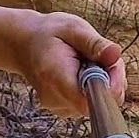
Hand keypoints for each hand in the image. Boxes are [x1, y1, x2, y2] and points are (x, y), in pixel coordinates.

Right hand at [12, 11, 126, 116]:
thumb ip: (94, 43)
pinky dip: (93, 87)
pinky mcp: (64, 110)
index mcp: (56, 77)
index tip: (111, 64)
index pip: (91, 101)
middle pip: (100, 102)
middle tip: (98, 54)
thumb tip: (115, 54)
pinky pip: (90, 102)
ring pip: (98, 102)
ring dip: (102, 82)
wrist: (23, 44)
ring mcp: (59, 108)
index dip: (111, 87)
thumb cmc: (49, 34)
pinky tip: (82, 71)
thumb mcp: (72, 28)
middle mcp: (56, 99)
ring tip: (86, 61)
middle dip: (110, 79)